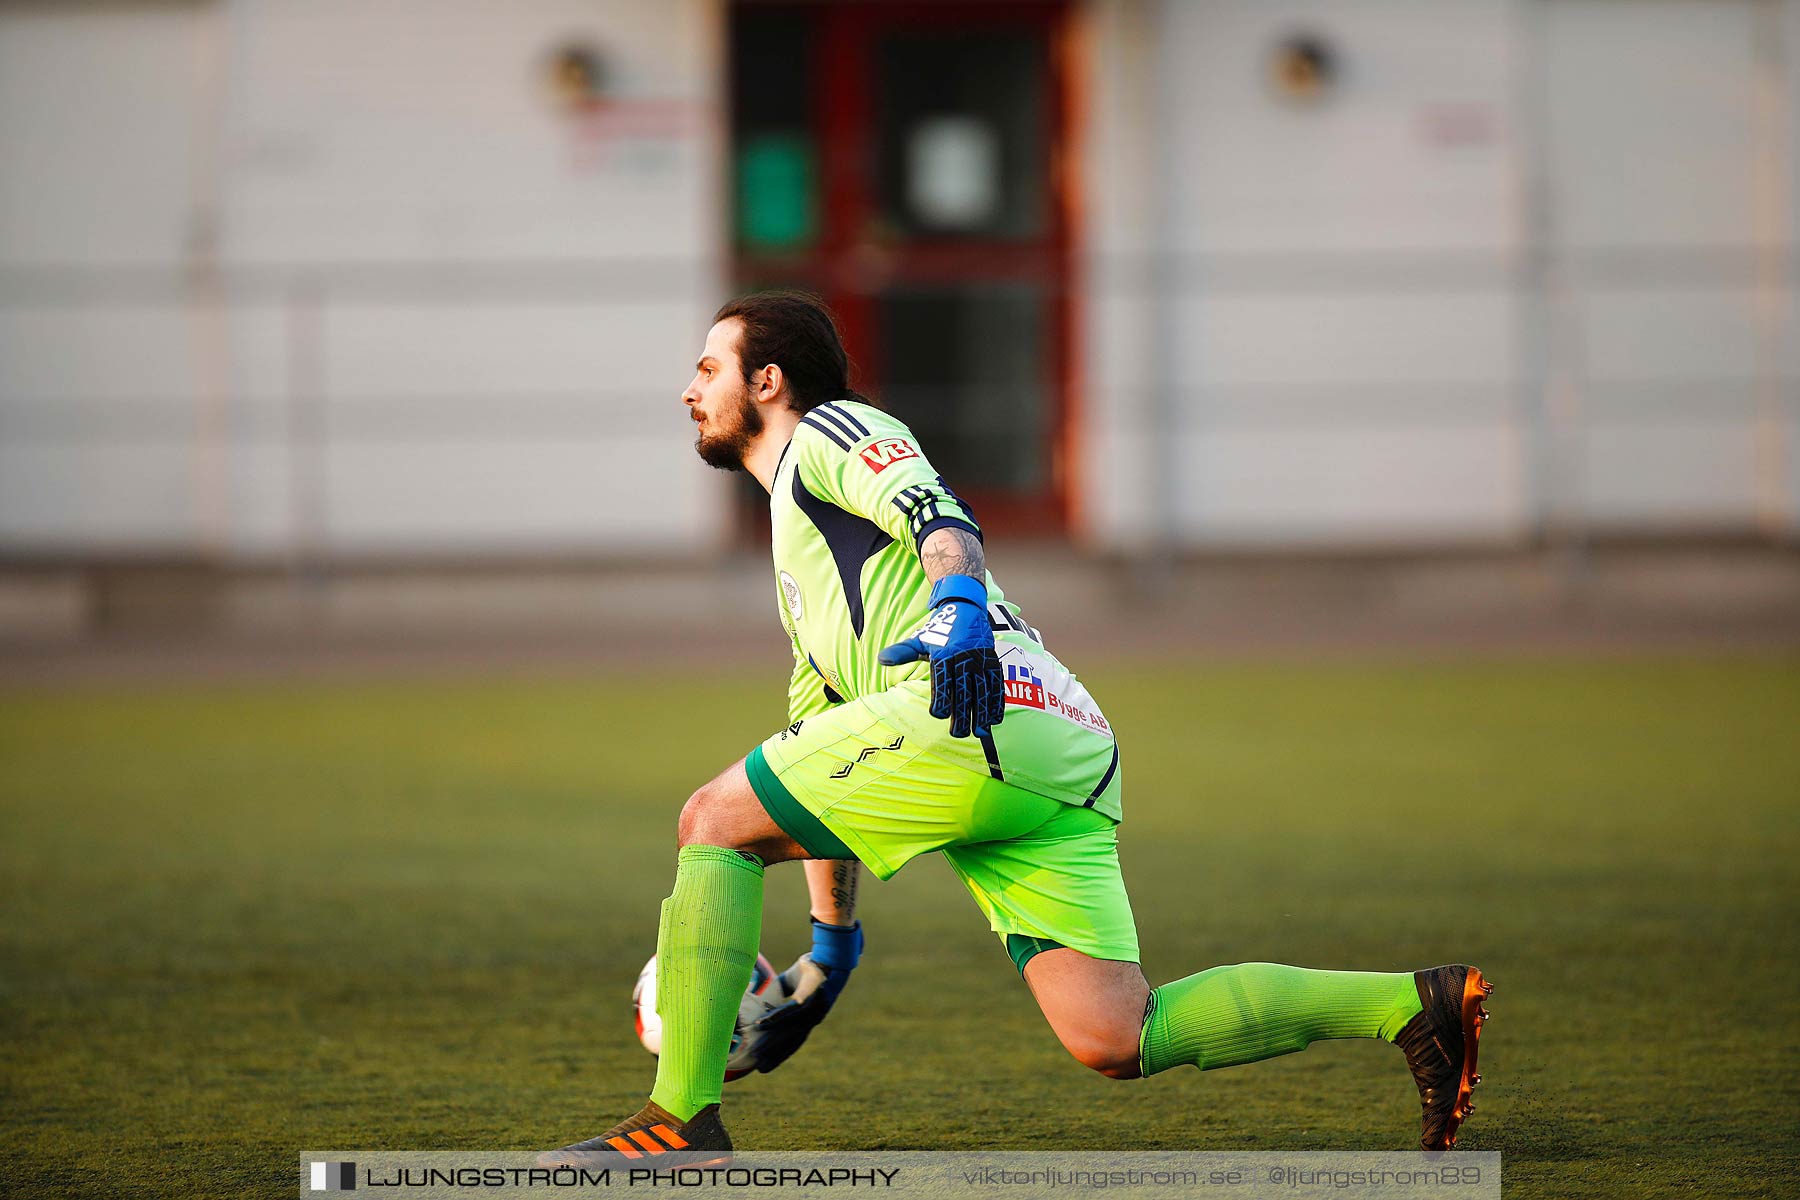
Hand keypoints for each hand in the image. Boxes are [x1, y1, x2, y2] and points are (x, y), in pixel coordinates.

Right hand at [750, 919, 861, 1072]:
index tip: (766, 1067)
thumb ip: (778, 993)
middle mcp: (812, 1018)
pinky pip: (790, 1010)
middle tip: (759, 1067)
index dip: (781, 1055)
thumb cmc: (810, 969)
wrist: (827, 955)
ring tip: (756, 1049)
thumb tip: (758, 996)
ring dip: (772, 1040)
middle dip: (775, 1055)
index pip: (794, 1042)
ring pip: (788, 1028)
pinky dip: (776, 1017)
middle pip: (790, 1041)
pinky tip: (763, 1023)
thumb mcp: (791, 984)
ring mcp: (812, 1009)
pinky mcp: (809, 996)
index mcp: (810, 1018)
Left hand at [877, 574, 1005, 738]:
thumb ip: (902, 652)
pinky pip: (997, 685)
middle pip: (964, 690)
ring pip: (983, 690)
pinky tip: (995, 719)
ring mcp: (981, 660)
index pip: (942, 681)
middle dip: (962, 714)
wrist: (965, 608)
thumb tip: (881, 659)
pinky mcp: (993, 662)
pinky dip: (997, 702)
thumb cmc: (939, 630)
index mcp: (944, 654)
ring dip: (983, 713)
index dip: (941, 698)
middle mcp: (964, 657)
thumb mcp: (920, 639)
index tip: (938, 715)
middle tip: (958, 734)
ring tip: (980, 732)